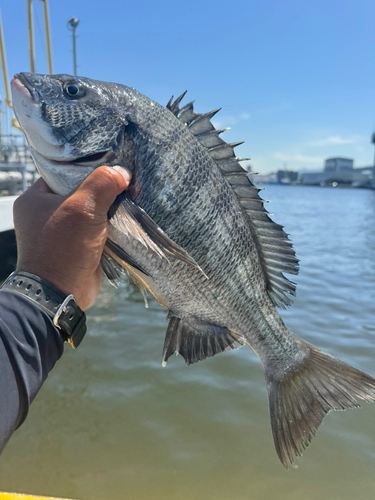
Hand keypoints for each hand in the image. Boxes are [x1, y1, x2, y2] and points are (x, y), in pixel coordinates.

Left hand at [13, 166, 130, 309]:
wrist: (61, 295)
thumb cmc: (63, 248)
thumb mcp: (83, 208)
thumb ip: (103, 184)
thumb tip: (123, 172)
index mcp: (35, 198)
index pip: (64, 173)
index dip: (88, 167)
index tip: (112, 165)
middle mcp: (45, 213)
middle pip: (80, 191)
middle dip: (103, 190)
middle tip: (124, 182)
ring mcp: (61, 232)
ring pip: (91, 211)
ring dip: (109, 209)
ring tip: (129, 199)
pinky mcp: (77, 247)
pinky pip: (96, 229)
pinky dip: (110, 226)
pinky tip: (126, 219)